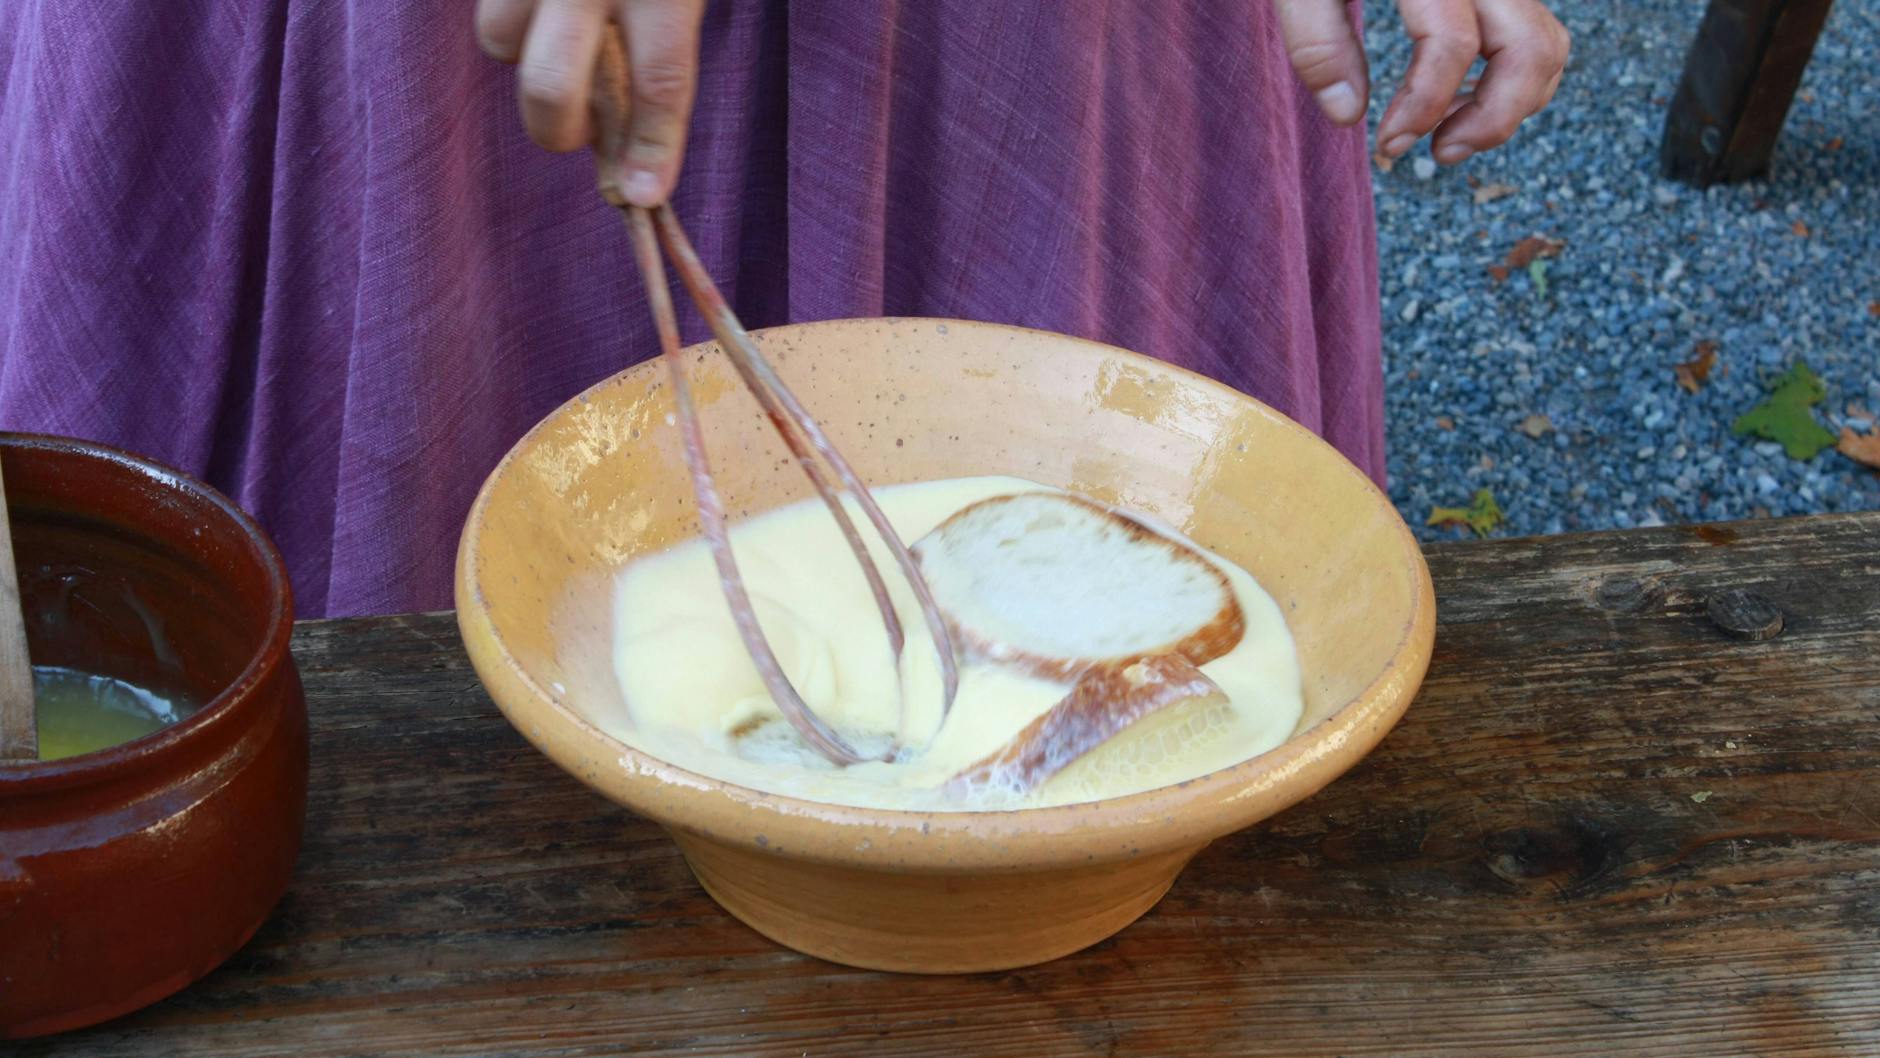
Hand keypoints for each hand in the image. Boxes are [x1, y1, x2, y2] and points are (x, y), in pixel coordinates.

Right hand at [476, 0, 707, 205]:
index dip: (653, 148)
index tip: (640, 195)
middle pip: (552, 83)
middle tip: (585, 127)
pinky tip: (551, 13)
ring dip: (527, 59)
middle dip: (559, 128)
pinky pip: (490, 8)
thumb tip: (629, 146)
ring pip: (500, 38)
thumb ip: (657, 45)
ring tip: (566, 42)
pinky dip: (517, 22)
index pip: (662, 82)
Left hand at [1274, 0, 1568, 164]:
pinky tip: (1458, 101)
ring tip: (1448, 135)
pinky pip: (1536, 35)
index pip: (1453, 43)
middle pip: (1529, 47)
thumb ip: (1315, 39)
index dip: (1423, 107)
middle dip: (1493, 118)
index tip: (1387, 145)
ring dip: (1510, 105)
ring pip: (1546, 45)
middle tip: (1438, 153)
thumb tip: (1346, 116)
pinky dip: (1513, 81)